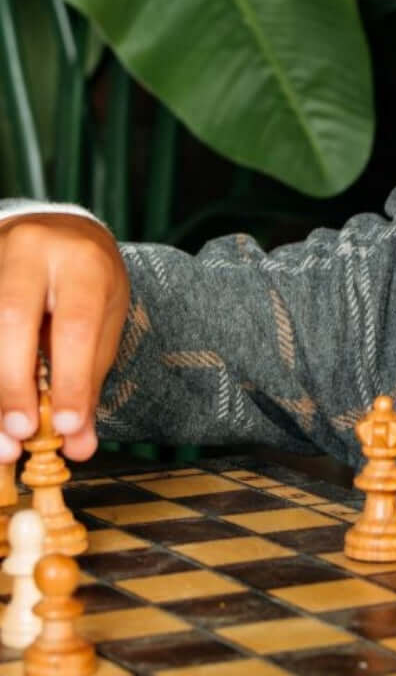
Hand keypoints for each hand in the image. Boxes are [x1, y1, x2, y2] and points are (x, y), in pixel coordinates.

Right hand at [0, 214, 129, 463]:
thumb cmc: (87, 284)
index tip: (66, 428)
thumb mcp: (104, 321)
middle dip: (12, 384)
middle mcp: (31, 250)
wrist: (58, 232)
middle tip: (20, 433)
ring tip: (1, 436)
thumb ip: (90, 381)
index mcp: (81, 261)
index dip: (70, 380)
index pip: (74, 325)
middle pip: (11, 319)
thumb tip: (79, 444)